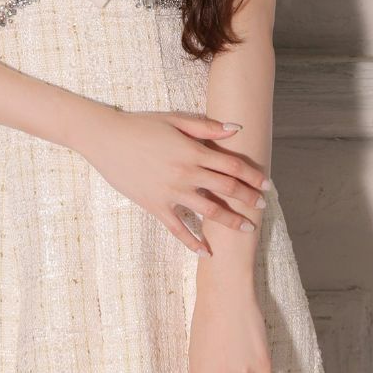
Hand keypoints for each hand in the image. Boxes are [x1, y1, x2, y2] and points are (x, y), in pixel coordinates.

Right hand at [75, 108, 269, 255]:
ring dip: (231, 221)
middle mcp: (186, 174)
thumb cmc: (140, 125)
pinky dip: (193, 242)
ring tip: (246, 229)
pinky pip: (178, 229)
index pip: (232, 165)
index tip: (266, 184)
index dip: (252, 175)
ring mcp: (171, 192)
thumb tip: (236, 129)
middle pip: (226, 189)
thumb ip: (207, 127)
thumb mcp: (175, 120)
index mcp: (193, 152)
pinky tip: (206, 252)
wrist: (106, 139)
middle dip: (247, 198)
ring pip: (209, 211)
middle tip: (261, 206)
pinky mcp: (155, 206)